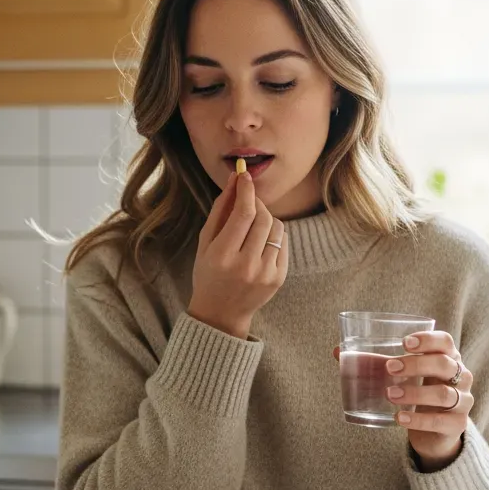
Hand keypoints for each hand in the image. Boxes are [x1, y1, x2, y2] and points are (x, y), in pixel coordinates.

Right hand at [186, 171, 287, 338]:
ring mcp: (265, 273)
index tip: (245, 176)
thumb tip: (235, 180)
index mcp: (223, 255)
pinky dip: (273, 235)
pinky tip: (260, 242)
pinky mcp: (278, 278)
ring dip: (267, 218)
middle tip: (248, 201)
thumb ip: (220, 210)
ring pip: (276, 228)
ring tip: (253, 225)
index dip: (246, 190)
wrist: (221, 313)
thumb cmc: (208, 273)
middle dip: (257, 203)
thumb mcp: (206, 242)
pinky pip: (283, 243)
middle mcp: (246, 265)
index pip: (243, 213)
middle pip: (263, 218)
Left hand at [384, 331, 473, 471]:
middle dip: (416, 364)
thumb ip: (374, 363)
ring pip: (443, 394)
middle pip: (445, 364)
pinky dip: (418, 420)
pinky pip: (440, 421)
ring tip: (389, 395)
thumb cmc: (417, 394)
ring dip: (414, 393)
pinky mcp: (457, 425)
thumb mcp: (402, 377)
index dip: (427, 340)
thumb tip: (337, 352)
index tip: (404, 342)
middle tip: (389, 368)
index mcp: (448, 358)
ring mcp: (462, 401)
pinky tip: (398, 418)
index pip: (445, 342)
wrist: (436, 433)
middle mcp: (461, 377)